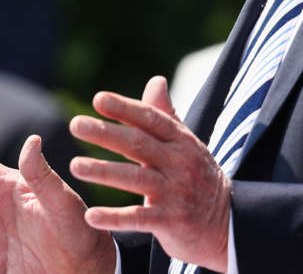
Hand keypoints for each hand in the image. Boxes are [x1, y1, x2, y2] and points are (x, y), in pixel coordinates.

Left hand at [70, 76, 230, 271]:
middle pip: (139, 144)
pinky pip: (139, 219)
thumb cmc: (198, 177)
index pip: (151, 119)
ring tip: (74, 165)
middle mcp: (179, 163)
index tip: (98, 99)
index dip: (125, 108)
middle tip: (76, 125)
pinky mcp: (172, 222)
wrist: (228, 222)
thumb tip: (156, 80)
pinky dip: (115, 218)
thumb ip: (166, 115)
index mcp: (182, 141)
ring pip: (136, 179)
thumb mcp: (187, 144)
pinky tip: (91, 216)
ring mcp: (176, 193)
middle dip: (106, 134)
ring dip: (104, 171)